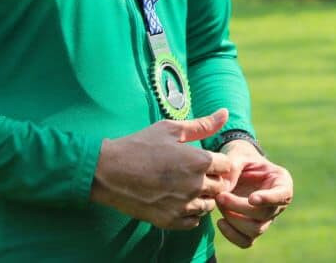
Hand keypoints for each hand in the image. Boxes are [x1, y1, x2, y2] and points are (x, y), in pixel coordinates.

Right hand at [90, 108, 233, 230]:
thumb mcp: (171, 129)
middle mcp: (195, 186)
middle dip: (212, 179)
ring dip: (202, 196)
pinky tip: (178, 201)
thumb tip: (225, 113)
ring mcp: (182, 205)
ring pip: (208, 205)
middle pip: (220, 186)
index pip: (226, 166)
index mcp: (199, 162)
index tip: (204, 159)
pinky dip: (190, 213)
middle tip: (194, 173)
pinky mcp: (169, 220)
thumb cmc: (139, 145)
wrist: (109, 171)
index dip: (217, 161)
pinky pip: (193, 222)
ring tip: (186, 186)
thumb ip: (202, 124)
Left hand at [214, 142, 293, 247]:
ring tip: (219, 203)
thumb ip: (233, 168)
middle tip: (221, 196)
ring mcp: (266, 218)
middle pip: (264, 214)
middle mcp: (277, 203)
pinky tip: (220, 221)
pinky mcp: (252, 228)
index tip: (252, 198)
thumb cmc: (241, 158)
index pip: (283, 195)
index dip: (269, 199)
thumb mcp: (238, 155)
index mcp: (281, 181)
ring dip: (234, 220)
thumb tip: (224, 190)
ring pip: (255, 230)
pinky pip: (246, 241)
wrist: (236, 167)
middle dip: (239, 207)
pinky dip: (232, 235)